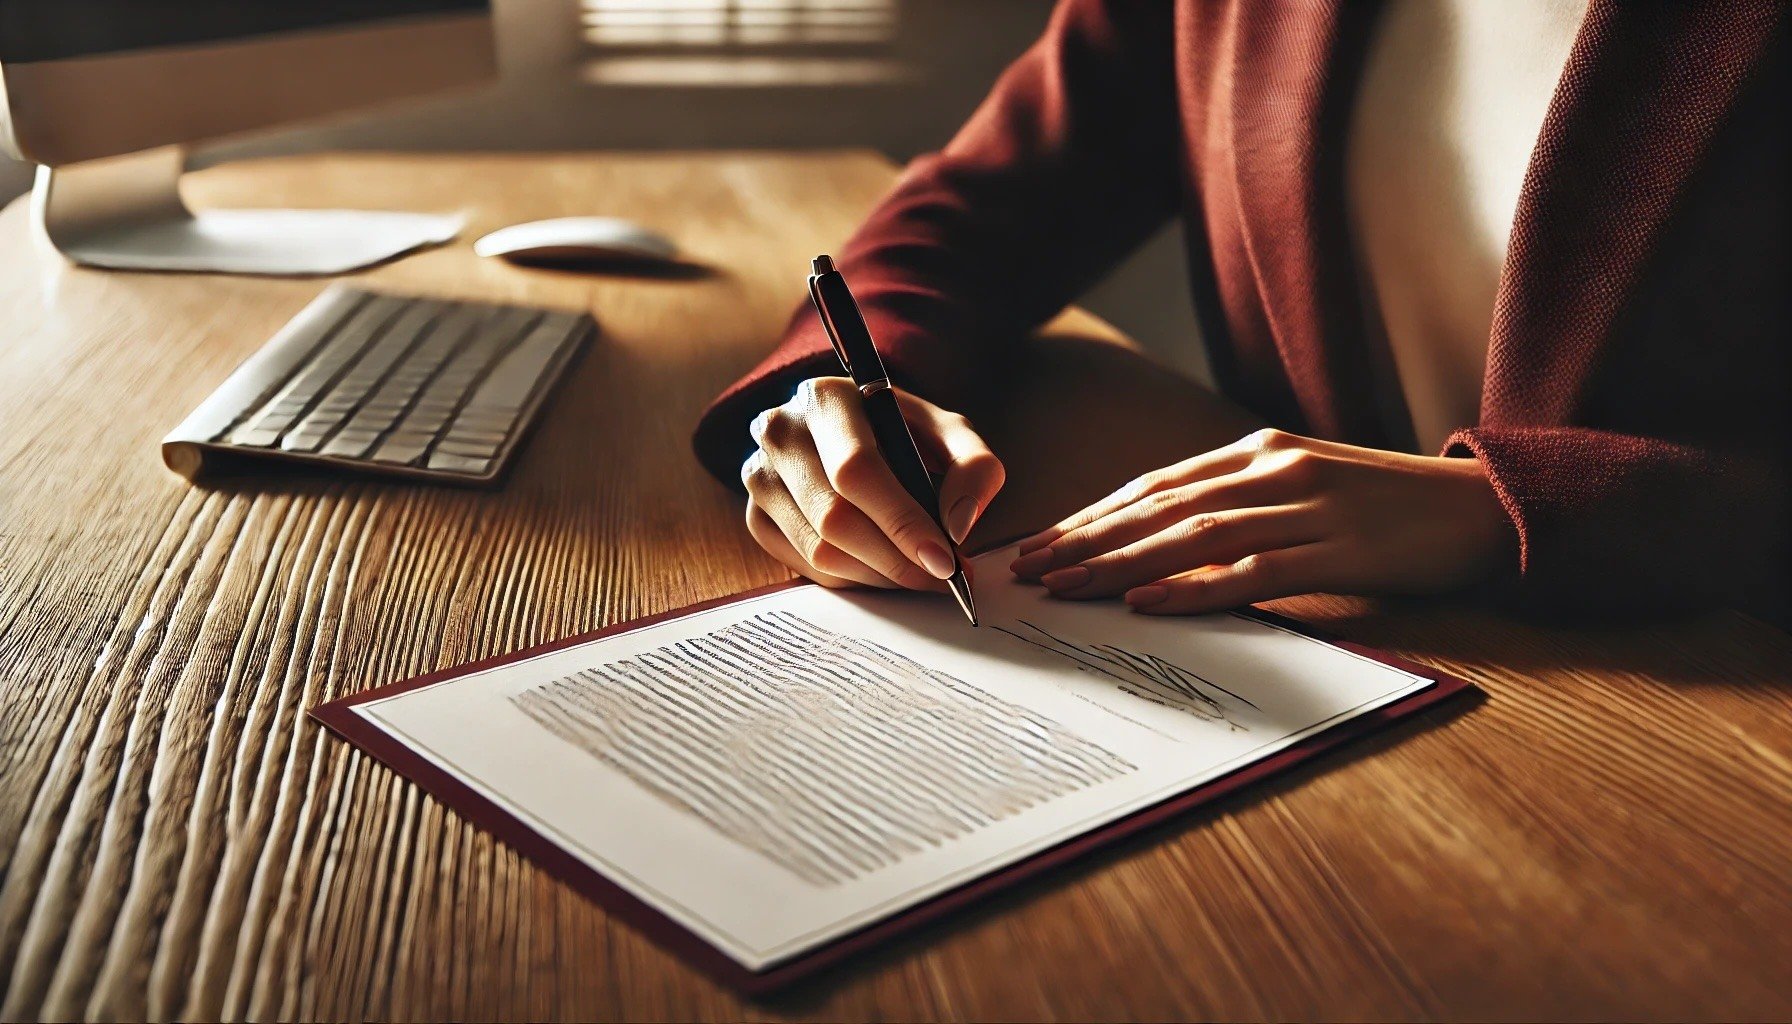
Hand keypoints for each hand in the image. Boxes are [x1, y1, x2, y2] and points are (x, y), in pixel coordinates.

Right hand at [741, 377, 1005, 589]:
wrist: (853, 431)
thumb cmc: (903, 432)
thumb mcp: (950, 433)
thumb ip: (974, 469)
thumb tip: (957, 527)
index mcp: (825, 399)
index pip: (856, 471)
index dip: (902, 522)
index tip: (944, 560)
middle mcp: (779, 432)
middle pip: (834, 518)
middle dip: (896, 559)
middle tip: (941, 577)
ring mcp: (759, 475)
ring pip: (819, 549)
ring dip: (878, 574)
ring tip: (917, 572)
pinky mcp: (755, 515)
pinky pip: (803, 566)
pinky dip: (851, 579)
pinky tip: (880, 567)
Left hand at [1009, 428, 1512, 613]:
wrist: (1484, 506)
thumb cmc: (1388, 507)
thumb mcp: (1307, 486)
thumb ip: (1243, 503)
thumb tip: (1168, 542)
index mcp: (1261, 451)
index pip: (1156, 484)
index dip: (1094, 514)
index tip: (1043, 541)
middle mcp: (1274, 470)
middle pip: (1160, 507)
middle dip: (1088, 540)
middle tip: (1030, 570)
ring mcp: (1306, 509)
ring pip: (1193, 536)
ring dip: (1121, 563)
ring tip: (1067, 586)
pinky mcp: (1337, 551)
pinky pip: (1252, 572)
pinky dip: (1193, 588)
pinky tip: (1146, 602)